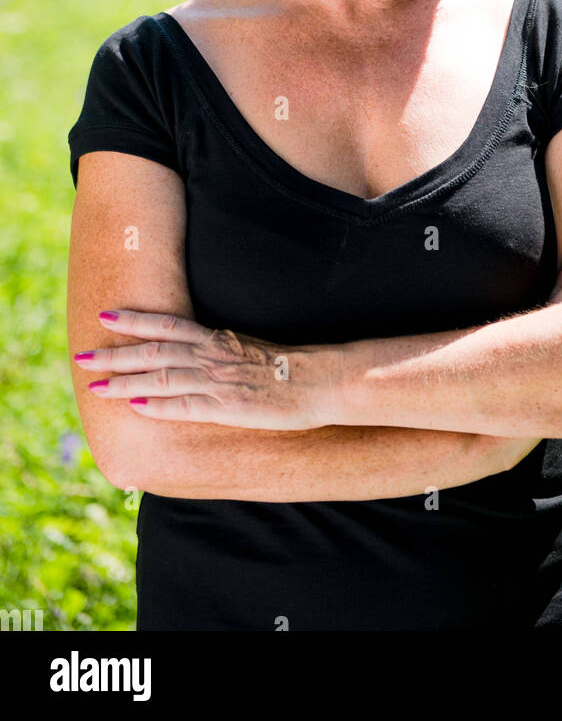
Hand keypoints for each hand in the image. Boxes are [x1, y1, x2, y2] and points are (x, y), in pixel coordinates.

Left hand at [74, 309, 339, 429]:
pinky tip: (136, 407)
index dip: (134, 319)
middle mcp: (213, 355)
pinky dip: (160, 406)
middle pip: (154, 351)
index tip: (104, 315)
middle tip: (80, 355)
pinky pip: (188, 406)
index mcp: (217, 338)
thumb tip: (190, 354)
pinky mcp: (228, 407)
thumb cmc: (288, 365)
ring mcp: (219, 381)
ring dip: (125, 382)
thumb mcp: (248, 349)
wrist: (321, 379)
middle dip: (114, 354)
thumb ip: (218, 350)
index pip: (167, 324)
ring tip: (95, 386)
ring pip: (163, 378)